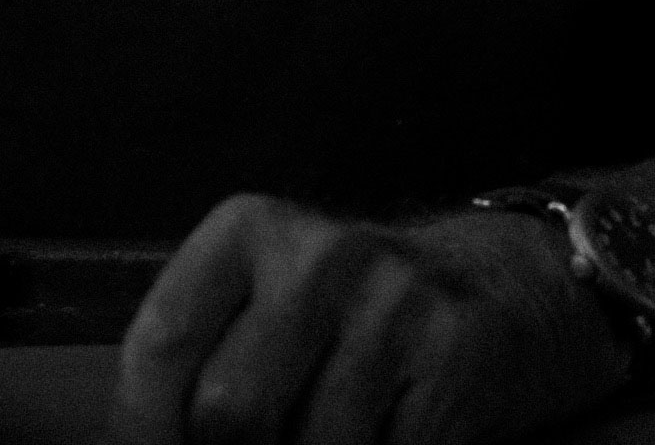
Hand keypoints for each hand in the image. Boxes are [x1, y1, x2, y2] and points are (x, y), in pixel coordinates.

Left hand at [109, 196, 629, 444]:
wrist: (511, 288)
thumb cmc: (358, 318)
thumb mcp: (271, 306)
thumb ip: (205, 364)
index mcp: (249, 231)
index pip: (161, 345)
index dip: (144, 429)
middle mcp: (319, 253)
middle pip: (228, 413)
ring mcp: (394, 301)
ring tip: (337, 431)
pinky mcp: (455, 354)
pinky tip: (390, 435)